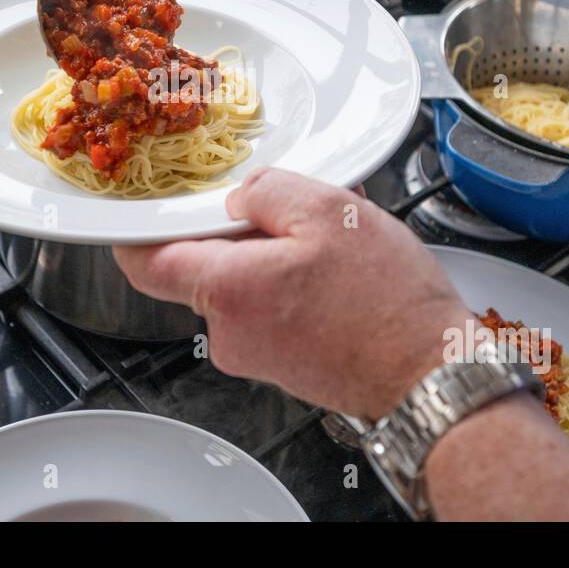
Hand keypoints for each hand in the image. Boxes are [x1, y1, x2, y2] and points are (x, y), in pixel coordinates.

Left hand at [113, 169, 472, 419]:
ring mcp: (256, 355)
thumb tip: (241, 197)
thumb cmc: (387, 304)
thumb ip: (268, 191)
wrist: (432, 375)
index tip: (139, 208)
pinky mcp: (284, 365)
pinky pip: (273, 308)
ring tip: (335, 240)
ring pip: (246, 285)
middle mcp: (231, 333)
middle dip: (243, 231)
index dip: (136, 230)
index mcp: (228, 291)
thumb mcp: (329, 212)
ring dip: (280, 254)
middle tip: (292, 209)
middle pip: (205, 266)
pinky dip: (297, 282)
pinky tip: (342, 269)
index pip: (145, 262)